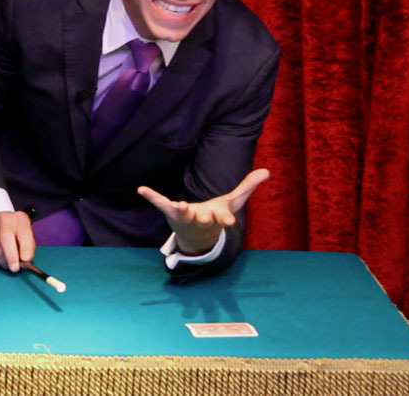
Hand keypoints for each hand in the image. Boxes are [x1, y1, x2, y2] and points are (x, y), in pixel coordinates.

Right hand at [0, 210, 35, 271]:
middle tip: (14, 268)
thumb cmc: (15, 232)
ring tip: (8, 262)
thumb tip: (24, 261)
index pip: (23, 233)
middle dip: (11, 257)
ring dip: (3, 261)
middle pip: (5, 239)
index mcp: (20, 219)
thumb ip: (28, 248)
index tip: (26, 259)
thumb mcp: (27, 235)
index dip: (25, 247)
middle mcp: (4, 219)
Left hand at [137, 168, 269, 255]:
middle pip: (204, 219)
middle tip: (205, 217)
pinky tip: (141, 189)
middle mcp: (201, 219)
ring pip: (184, 214)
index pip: (223, 219)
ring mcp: (185, 216)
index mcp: (217, 217)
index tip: (229, 223)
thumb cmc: (216, 216)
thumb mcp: (233, 203)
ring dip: (181, 210)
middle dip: (205, 218)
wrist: (197, 236)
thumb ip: (248, 186)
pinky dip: (152, 196)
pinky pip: (161, 203)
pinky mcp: (172, 211)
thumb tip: (267, 171)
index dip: (226, 220)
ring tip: (179, 205)